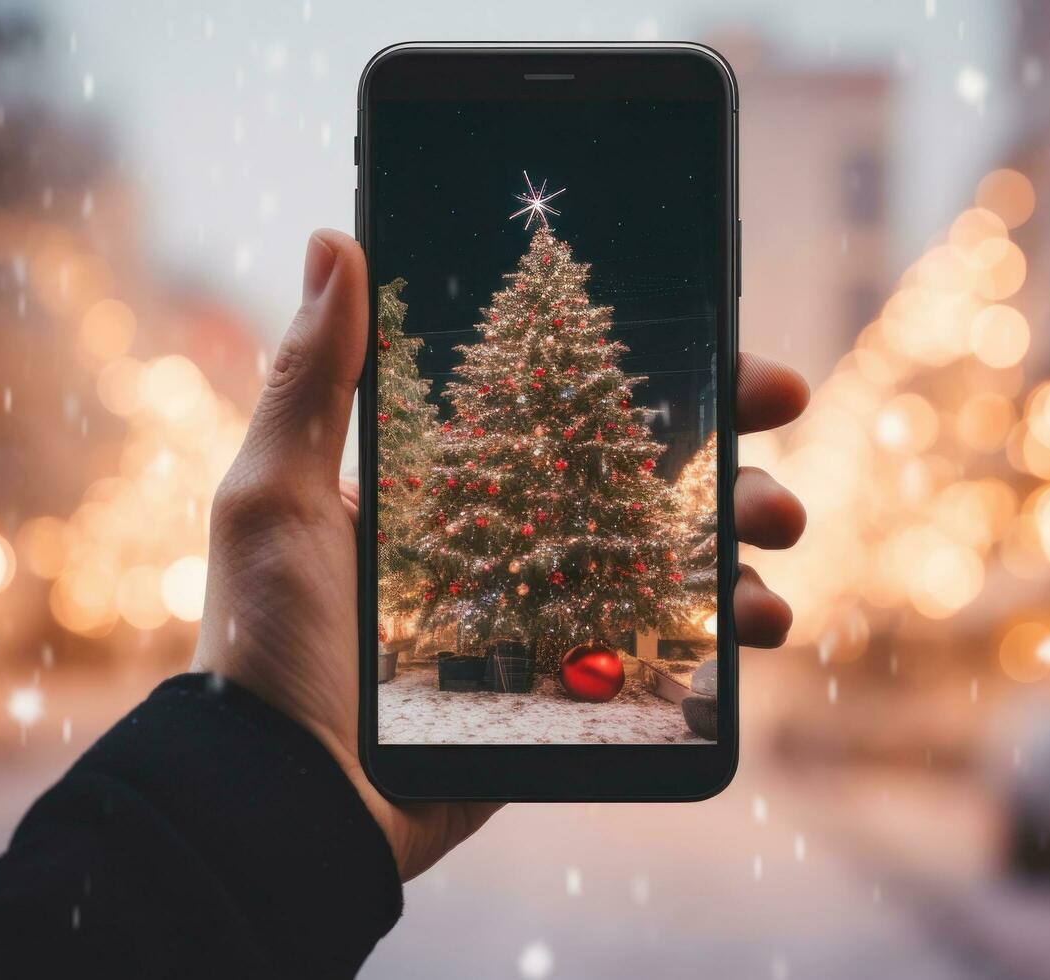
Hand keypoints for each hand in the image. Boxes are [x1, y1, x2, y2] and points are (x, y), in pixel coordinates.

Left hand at [192, 230, 809, 880]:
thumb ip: (311, 378)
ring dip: (747, 524)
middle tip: (782, 398)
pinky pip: (674, 651)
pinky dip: (730, 630)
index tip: (710, 319)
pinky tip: (760, 618)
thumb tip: (333, 240)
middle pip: (642, 468)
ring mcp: (553, 616)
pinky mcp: (578, 691)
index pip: (562, 401)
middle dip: (725, 428)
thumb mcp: (274, 495)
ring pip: (677, 554)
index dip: (639, 360)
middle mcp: (512, 539)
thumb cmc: (267, 644)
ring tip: (782, 519)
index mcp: (451, 483)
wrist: (288, 801)